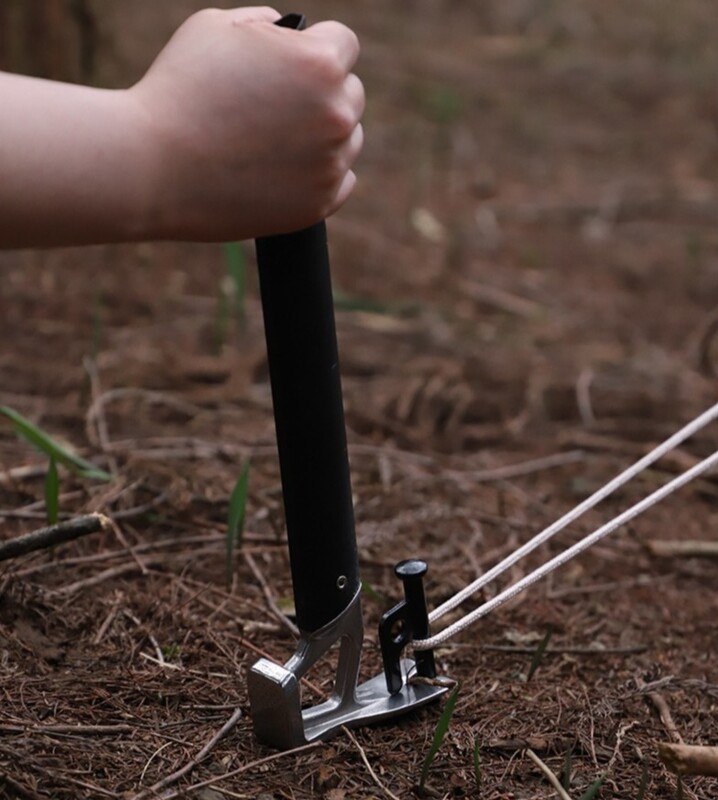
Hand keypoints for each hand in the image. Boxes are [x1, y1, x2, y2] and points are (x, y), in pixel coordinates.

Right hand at [130, 6, 364, 240]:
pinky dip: (321, 175)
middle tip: (281, 105)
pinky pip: (341, 183)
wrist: (151, 167)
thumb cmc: (177, 90)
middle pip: (350, 94)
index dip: (316, 48)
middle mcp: (336, 115)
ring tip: (277, 140)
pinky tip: (290, 169)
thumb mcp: (217, 27)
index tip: (294, 63)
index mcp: (320, 64)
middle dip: (321, 93)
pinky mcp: (317, 206)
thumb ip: (265, 23)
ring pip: (348, 140)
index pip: (345, 44)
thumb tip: (291, 30)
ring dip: (324, 135)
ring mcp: (329, 165)